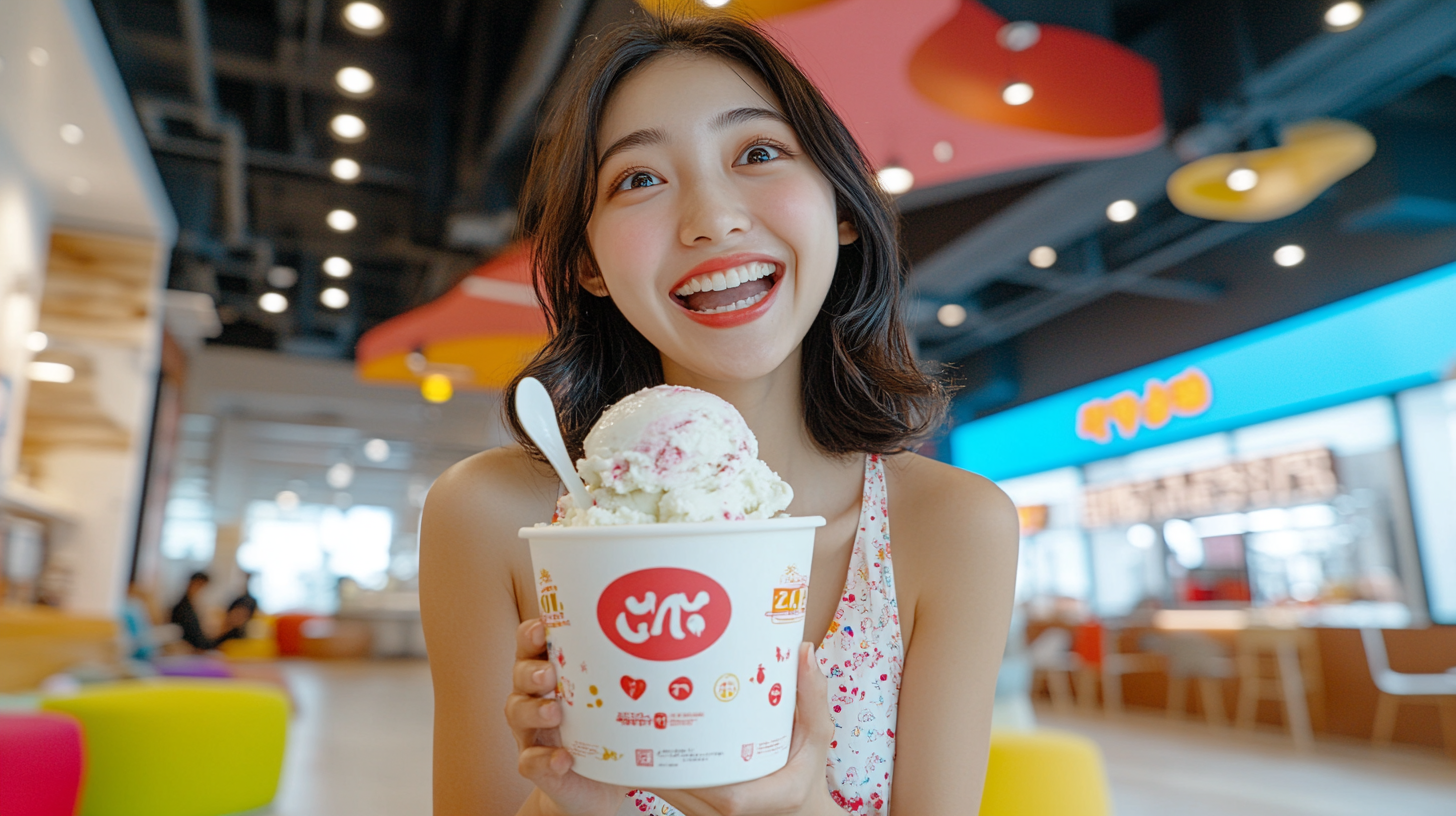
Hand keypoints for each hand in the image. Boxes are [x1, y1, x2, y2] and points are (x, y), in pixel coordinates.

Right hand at [507, 619, 627, 815]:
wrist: (598, 787)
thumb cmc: (608, 732)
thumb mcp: (617, 700)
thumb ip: (633, 679)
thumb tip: (682, 661)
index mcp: (553, 674)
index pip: (531, 645)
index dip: (531, 633)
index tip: (542, 627)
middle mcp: (536, 698)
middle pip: (519, 674)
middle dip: (531, 670)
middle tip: (549, 674)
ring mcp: (533, 734)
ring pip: (516, 713)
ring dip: (534, 710)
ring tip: (555, 713)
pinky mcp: (539, 767)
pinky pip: (530, 761)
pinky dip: (544, 759)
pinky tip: (563, 758)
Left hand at [650, 643, 838, 815]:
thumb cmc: (807, 779)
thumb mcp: (816, 738)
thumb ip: (811, 697)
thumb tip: (804, 652)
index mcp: (765, 798)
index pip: (724, 792)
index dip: (694, 765)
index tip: (679, 727)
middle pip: (685, 790)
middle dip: (664, 753)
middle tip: (652, 710)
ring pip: (674, 796)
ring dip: (658, 763)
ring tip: (648, 722)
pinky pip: (675, 798)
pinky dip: (665, 774)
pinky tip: (656, 745)